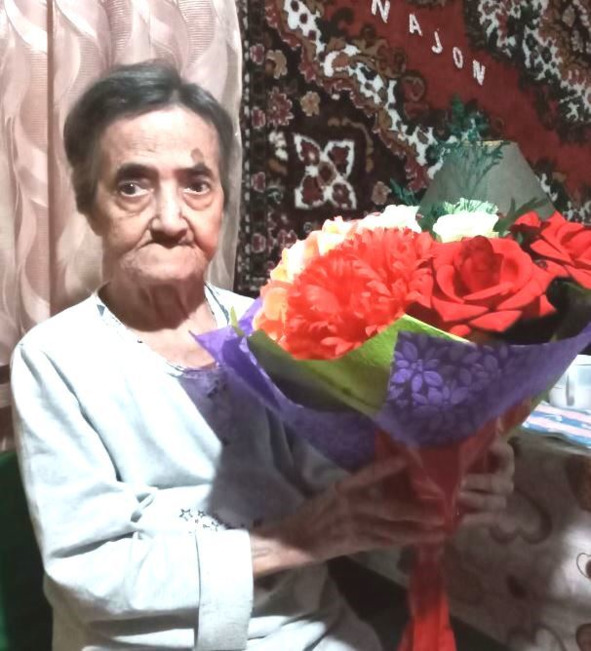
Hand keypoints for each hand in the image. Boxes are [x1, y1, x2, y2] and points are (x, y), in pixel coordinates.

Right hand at [250, 455, 445, 576]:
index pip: (367, 473)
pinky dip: (403, 542)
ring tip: (439, 531)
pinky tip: (420, 542)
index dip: (386, 467)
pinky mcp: (356, 543)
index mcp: (343, 488)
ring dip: (417, 531)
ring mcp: (355, 526)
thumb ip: (356, 488)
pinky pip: (385, 543)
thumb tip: (386, 478)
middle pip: (389, 508)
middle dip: (416, 510)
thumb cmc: (315, 512)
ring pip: (392, 530)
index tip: (406, 459)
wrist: (296, 538)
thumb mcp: (332, 493)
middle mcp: (351, 506)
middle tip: (440, 510)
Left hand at [458, 436, 514, 527]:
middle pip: (500, 482)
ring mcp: (499, 498)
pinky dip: (475, 519)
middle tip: (462, 481)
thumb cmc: (454, 463)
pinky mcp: (492, 516)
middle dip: (482, 482)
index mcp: (498, 460)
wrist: (450, 488)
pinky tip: (461, 519)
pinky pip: (489, 520)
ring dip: (477, 500)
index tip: (488, 446)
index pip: (507, 453)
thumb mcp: (455, 452)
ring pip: (496, 502)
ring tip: (458, 497)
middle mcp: (503, 479)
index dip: (500, 450)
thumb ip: (457, 445)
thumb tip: (443, 433)